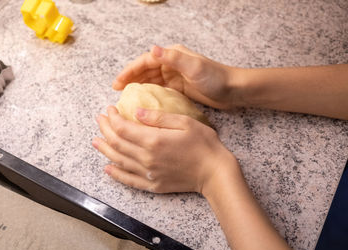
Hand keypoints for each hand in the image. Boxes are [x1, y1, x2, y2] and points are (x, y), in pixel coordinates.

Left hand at [93, 106, 234, 193]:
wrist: (215, 173)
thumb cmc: (204, 144)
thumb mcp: (184, 122)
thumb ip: (158, 117)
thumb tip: (135, 112)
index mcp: (153, 140)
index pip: (122, 128)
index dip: (112, 118)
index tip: (109, 109)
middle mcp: (146, 158)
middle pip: (117, 143)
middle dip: (105, 130)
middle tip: (99, 120)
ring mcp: (148, 173)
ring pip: (118, 161)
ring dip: (105, 150)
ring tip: (96, 141)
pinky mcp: (153, 185)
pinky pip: (129, 180)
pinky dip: (116, 174)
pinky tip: (108, 168)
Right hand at [113, 44, 240, 108]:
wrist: (233, 90)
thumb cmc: (216, 78)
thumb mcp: (194, 67)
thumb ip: (173, 58)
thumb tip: (153, 49)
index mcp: (173, 55)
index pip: (145, 61)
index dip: (130, 71)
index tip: (117, 83)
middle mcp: (172, 63)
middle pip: (145, 70)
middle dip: (130, 79)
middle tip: (116, 91)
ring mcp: (175, 76)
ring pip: (151, 80)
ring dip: (138, 86)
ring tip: (125, 96)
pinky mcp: (179, 87)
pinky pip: (159, 89)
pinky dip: (149, 93)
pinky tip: (142, 101)